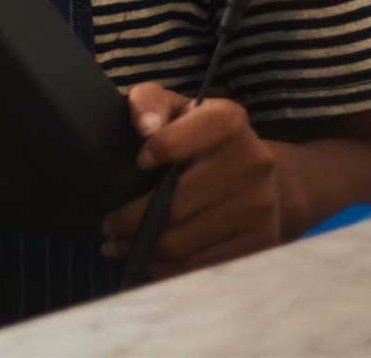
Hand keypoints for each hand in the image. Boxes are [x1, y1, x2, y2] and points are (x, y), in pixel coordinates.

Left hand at [101, 83, 290, 277]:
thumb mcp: (176, 107)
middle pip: (172, 206)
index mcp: (228, 122)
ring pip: (182, 243)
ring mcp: (260, 206)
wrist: (264, 174)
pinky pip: (201, 266)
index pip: (173, 142)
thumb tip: (144, 126)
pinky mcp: (262, 242)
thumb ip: (149, 102)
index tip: (137, 162)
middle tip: (106, 226)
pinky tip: (147, 260)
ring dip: (140, 249)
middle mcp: (252, 163)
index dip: (152, 153)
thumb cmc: (201, 137)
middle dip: (127, 220)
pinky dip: (167, 268)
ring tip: (117, 244)